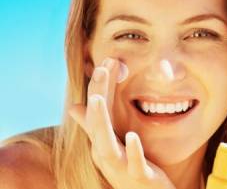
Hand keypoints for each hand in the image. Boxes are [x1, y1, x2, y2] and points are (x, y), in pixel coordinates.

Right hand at [68, 57, 175, 188]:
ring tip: (99, 99)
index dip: (100, 85)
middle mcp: (106, 153)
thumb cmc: (130, 169)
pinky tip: (133, 136)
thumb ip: (96, 126)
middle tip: (102, 66)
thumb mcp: (112, 145)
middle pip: (97, 121)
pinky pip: (134, 164)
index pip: (97, 109)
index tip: (108, 60)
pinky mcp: (139, 177)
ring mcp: (121, 166)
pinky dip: (132, 150)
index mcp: (102, 141)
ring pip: (106, 144)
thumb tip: (76, 106)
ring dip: (101, 121)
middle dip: (99, 93)